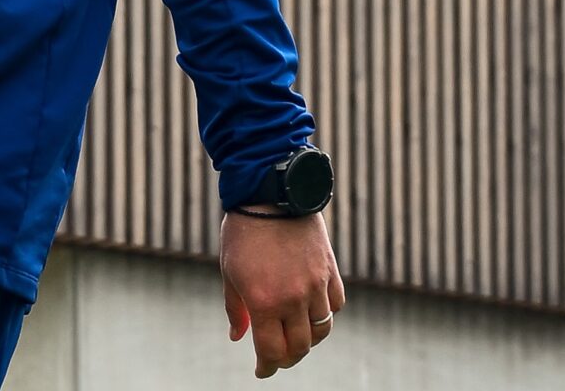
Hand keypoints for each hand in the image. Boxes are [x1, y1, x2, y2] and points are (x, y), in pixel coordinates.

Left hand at [220, 207, 343, 376]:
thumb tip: (238, 337)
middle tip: (277, 357)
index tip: (262, 371)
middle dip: (286, 358)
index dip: (266, 367)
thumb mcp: (229, 271)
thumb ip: (235, 308)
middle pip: (299, 348)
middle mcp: (293, 299)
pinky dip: (326, 314)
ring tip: (295, 337)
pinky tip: (313, 311)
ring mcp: (315, 285)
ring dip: (307, 339)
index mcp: (263, 302)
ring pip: (321, 330)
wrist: (271, 193)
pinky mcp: (330, 271)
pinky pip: (335, 305)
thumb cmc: (243, 232)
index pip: (271, 352)